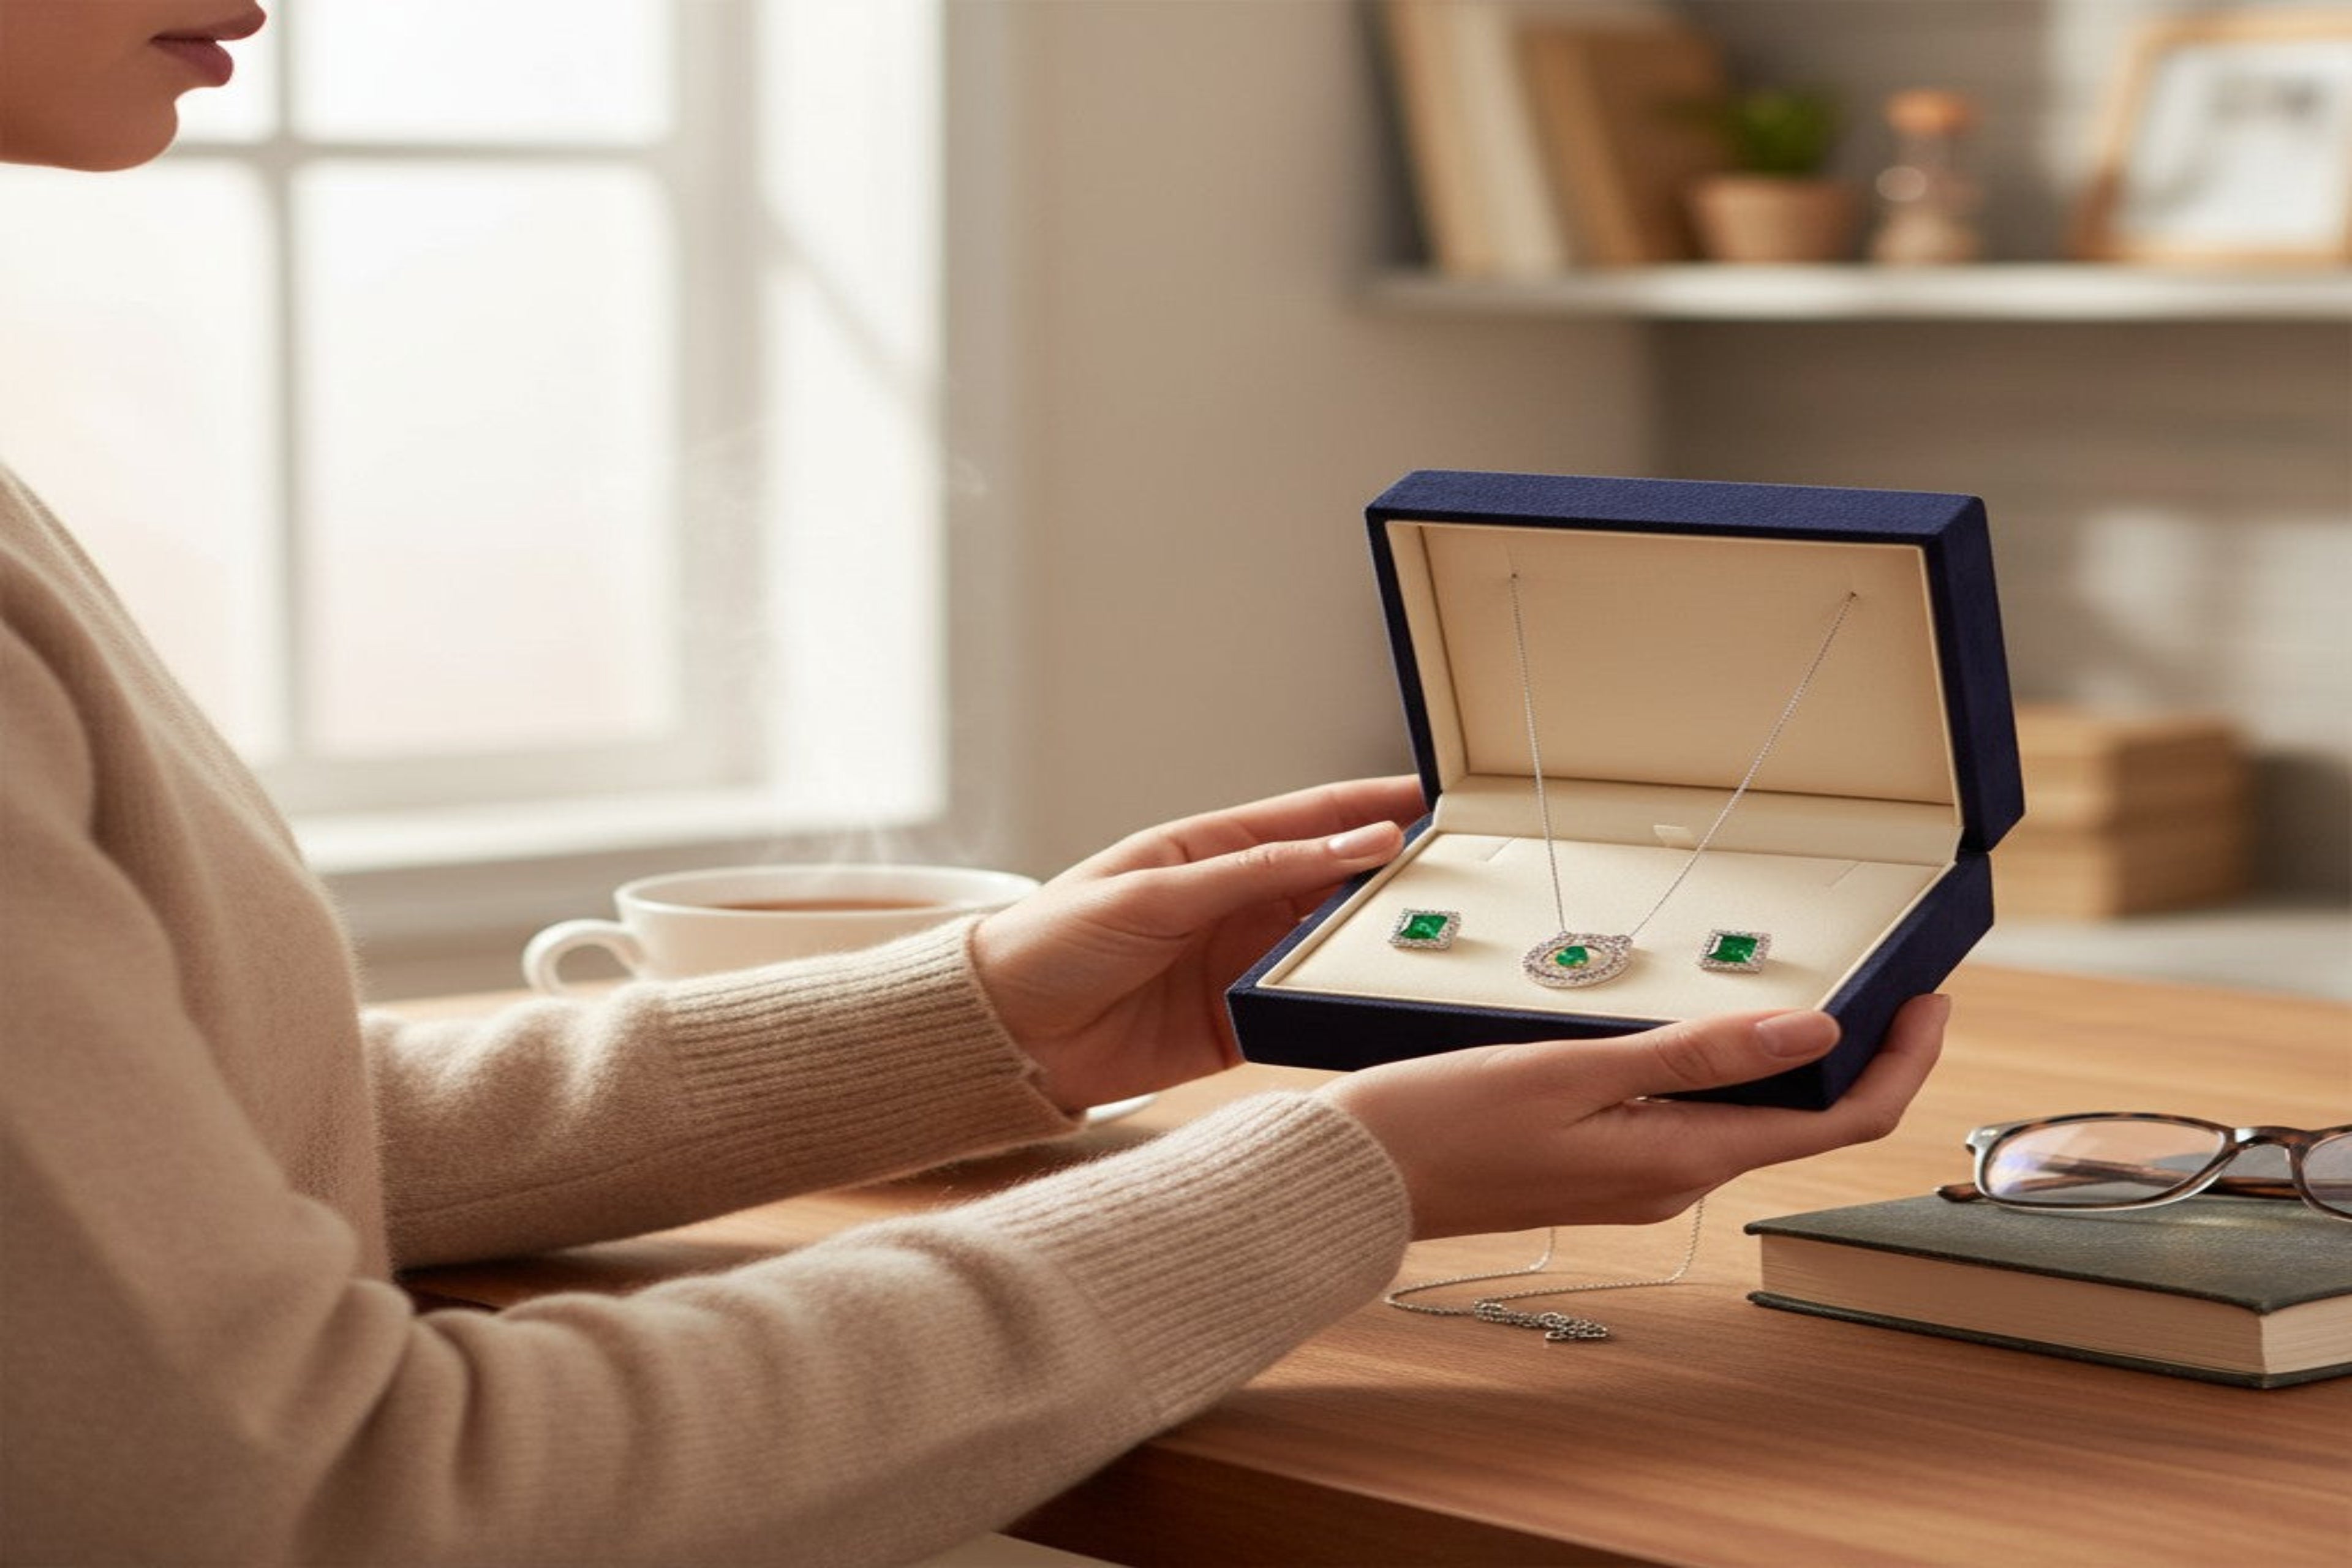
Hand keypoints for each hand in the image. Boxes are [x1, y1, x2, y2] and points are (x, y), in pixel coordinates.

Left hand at [972, 776, 1426, 1110]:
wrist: (1004, 1034)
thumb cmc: (1055, 940)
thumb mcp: (1159, 893)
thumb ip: (1262, 871)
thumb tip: (1358, 844)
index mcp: (1212, 852)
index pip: (1313, 820)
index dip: (1376, 808)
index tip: (1440, 803)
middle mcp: (1234, 905)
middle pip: (1335, 886)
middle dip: (1397, 881)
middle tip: (1468, 880)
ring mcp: (1239, 967)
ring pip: (1331, 949)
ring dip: (1377, 948)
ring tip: (1443, 944)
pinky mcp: (1237, 1027)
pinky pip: (1305, 1012)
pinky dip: (1342, 1009)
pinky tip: (1386, 1007)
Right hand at [1322, 994, 1949, 1238]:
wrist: (1357, 1180)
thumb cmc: (1443, 1121)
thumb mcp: (1573, 1068)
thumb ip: (1696, 1054)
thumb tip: (1812, 1029)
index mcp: (1679, 1161)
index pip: (1839, 1123)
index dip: (1902, 1065)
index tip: (1930, 1002)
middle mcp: (1672, 1182)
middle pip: (1806, 1122)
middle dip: (1861, 1056)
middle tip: (1890, 982)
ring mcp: (1638, 1179)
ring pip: (1750, 1120)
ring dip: (1793, 1063)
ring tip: (1814, 991)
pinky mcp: (1604, 1168)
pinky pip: (1693, 1120)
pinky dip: (1728, 1073)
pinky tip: (1706, 1028)